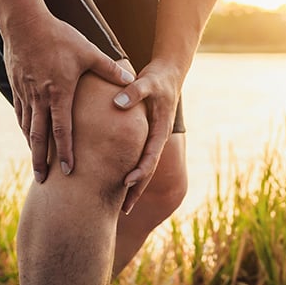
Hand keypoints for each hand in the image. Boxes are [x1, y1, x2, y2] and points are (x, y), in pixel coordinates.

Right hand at [3, 12, 134, 182]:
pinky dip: (24, 127)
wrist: (24, 21)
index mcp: (59, 93)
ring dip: (31, 147)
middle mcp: (40, 97)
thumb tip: (131, 80)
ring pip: (27, 126)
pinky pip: (20, 112)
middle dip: (40, 161)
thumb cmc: (60, 36)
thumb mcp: (89, 51)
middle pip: (39, 137)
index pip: (63, 130)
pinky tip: (28, 134)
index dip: (65, 152)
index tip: (68, 171)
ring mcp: (25, 92)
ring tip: (36, 163)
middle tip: (42, 181)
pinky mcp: (16, 85)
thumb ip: (109, 68)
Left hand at [113, 59, 182, 213]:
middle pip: (148, 170)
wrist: (169, 73)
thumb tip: (118, 103)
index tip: (126, 183)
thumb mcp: (148, 82)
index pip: (150, 156)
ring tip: (121, 207)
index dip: (139, 171)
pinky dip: (130, 171)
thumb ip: (134, 92)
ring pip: (143, 168)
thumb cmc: (157, 78)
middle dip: (136, 190)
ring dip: (134, 187)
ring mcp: (152, 139)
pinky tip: (116, 182)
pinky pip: (137, 158)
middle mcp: (157, 138)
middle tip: (123, 211)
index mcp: (160, 130)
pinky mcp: (146, 136)